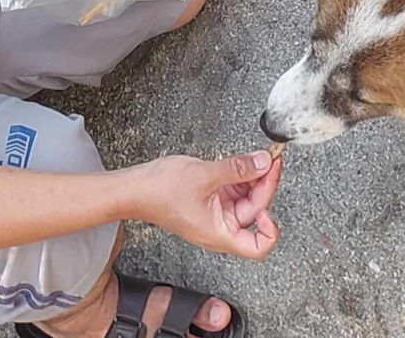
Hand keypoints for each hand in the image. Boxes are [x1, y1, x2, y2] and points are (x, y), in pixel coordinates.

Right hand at [135, 152, 282, 259]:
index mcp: (219, 233)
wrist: (133, 187)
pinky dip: (241, 176)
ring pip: (246, 199)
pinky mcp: (209, 200)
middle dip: (264, 186)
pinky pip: (233, 190)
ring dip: (254, 178)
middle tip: (270, 162)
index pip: (258, 246)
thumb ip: (238, 168)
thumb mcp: (204, 175)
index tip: (270, 204)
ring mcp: (215, 213)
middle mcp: (219, 226)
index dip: (271, 229)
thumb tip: (263, 162)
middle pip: (255, 212)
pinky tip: (244, 162)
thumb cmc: (157, 192)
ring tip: (259, 158)